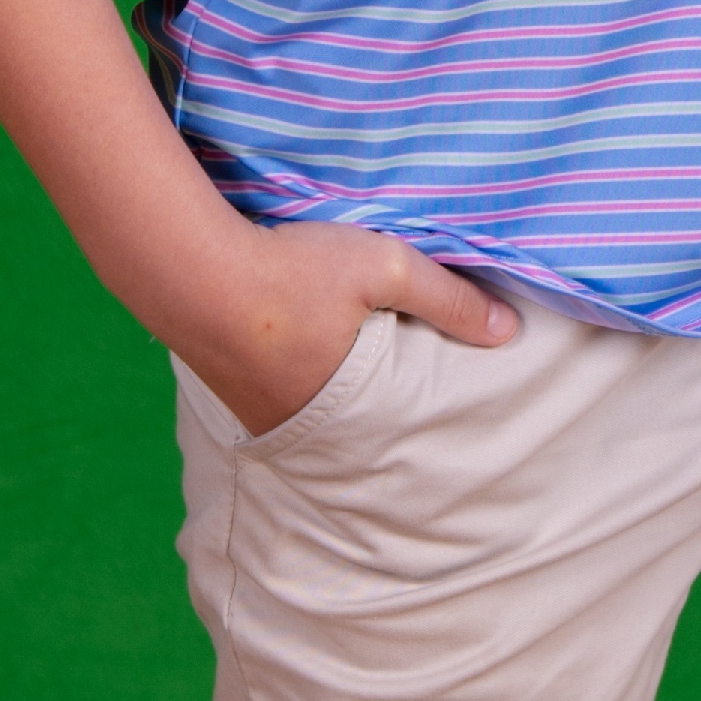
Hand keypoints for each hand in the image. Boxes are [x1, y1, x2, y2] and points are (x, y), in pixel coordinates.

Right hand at [181, 217, 518, 437]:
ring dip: (341, 402)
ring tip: (357, 376)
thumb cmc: (292, 269)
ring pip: (321, 419)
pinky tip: (302, 358)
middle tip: (408, 403)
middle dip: (387, 418)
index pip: (407, 434)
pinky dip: (301, 386)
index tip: (451, 423)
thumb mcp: (384, 267)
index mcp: (352, 410)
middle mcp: (305, 428)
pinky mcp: (234, 397)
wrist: (192, 267)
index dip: (431, 428)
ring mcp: (262, 418)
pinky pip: (282, 403)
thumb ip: (448, 298)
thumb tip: (509, 331)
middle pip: (363, 432)